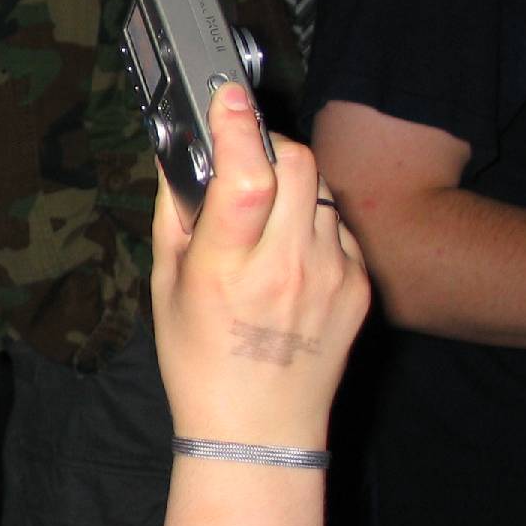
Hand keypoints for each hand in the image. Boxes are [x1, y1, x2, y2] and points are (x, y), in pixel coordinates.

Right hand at [151, 86, 370, 449]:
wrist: (260, 428)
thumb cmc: (201, 360)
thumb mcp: (166, 285)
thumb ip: (174, 213)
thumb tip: (175, 154)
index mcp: (228, 269)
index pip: (246, 177)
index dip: (238, 127)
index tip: (227, 97)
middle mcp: (286, 268)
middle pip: (298, 164)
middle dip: (270, 144)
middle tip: (247, 156)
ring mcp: (331, 276)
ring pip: (321, 190)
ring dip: (293, 184)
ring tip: (266, 216)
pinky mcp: (360, 285)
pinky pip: (338, 227)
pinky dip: (313, 223)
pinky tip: (291, 255)